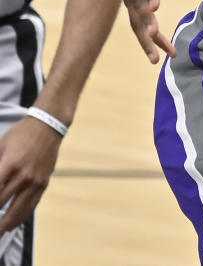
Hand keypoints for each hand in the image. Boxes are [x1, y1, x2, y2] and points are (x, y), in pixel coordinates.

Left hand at [0, 115, 61, 235]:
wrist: (48, 126)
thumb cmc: (21, 134)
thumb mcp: (0, 145)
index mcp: (9, 165)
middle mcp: (23, 176)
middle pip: (1, 204)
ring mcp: (35, 181)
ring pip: (18, 211)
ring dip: (6, 224)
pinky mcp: (44, 183)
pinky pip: (31, 205)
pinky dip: (21, 217)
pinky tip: (13, 224)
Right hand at [114, 0, 202, 62]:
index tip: (155, 7)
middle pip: (137, 6)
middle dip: (145, 24)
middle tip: (154, 40)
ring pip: (136, 22)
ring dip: (146, 40)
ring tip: (158, 59)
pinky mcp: (132, 5)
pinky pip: (140, 25)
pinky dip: (150, 40)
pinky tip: (164, 54)